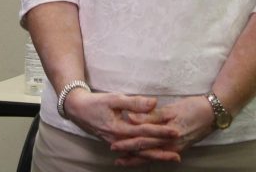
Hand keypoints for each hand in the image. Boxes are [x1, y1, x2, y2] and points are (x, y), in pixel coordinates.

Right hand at [63, 90, 180, 165]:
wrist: (77, 110)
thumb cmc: (95, 102)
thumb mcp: (113, 98)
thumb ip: (134, 102)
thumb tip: (154, 102)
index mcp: (119, 129)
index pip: (144, 131)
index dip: (160, 130)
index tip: (175, 129)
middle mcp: (118, 140)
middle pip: (143, 148)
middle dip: (161, 150)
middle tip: (178, 153)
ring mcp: (116, 144)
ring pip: (139, 153)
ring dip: (155, 156)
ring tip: (171, 157)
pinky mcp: (115, 143)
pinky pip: (132, 152)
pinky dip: (143, 156)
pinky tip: (152, 158)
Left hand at [110, 94, 216, 163]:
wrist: (214, 114)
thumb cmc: (193, 108)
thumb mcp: (172, 109)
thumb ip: (151, 116)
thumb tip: (131, 119)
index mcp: (167, 135)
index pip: (143, 141)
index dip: (127, 143)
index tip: (114, 144)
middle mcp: (171, 145)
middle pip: (146, 152)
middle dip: (130, 155)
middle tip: (115, 157)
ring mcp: (176, 148)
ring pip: (153, 156)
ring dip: (139, 159)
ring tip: (125, 161)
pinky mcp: (179, 147)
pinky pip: (161, 155)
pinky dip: (150, 156)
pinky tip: (144, 157)